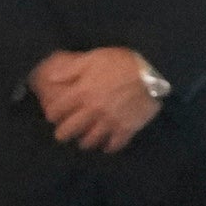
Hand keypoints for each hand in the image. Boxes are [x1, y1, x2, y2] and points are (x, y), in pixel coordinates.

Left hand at [30, 46, 160, 151]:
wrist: (156, 71)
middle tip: (64, 133)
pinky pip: (114, 145)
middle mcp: (92, 110)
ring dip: (85, 141)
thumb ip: (70, 70)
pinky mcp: (126, 128)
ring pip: (89, 141)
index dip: (52, 114)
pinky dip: (109, 146)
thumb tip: (50, 77)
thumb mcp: (93, 58)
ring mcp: (109, 121)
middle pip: (68, 131)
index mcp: (81, 92)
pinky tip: (107, 145)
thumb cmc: (122, 62)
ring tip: (85, 139)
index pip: (56, 111)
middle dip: (63, 133)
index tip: (54, 115)